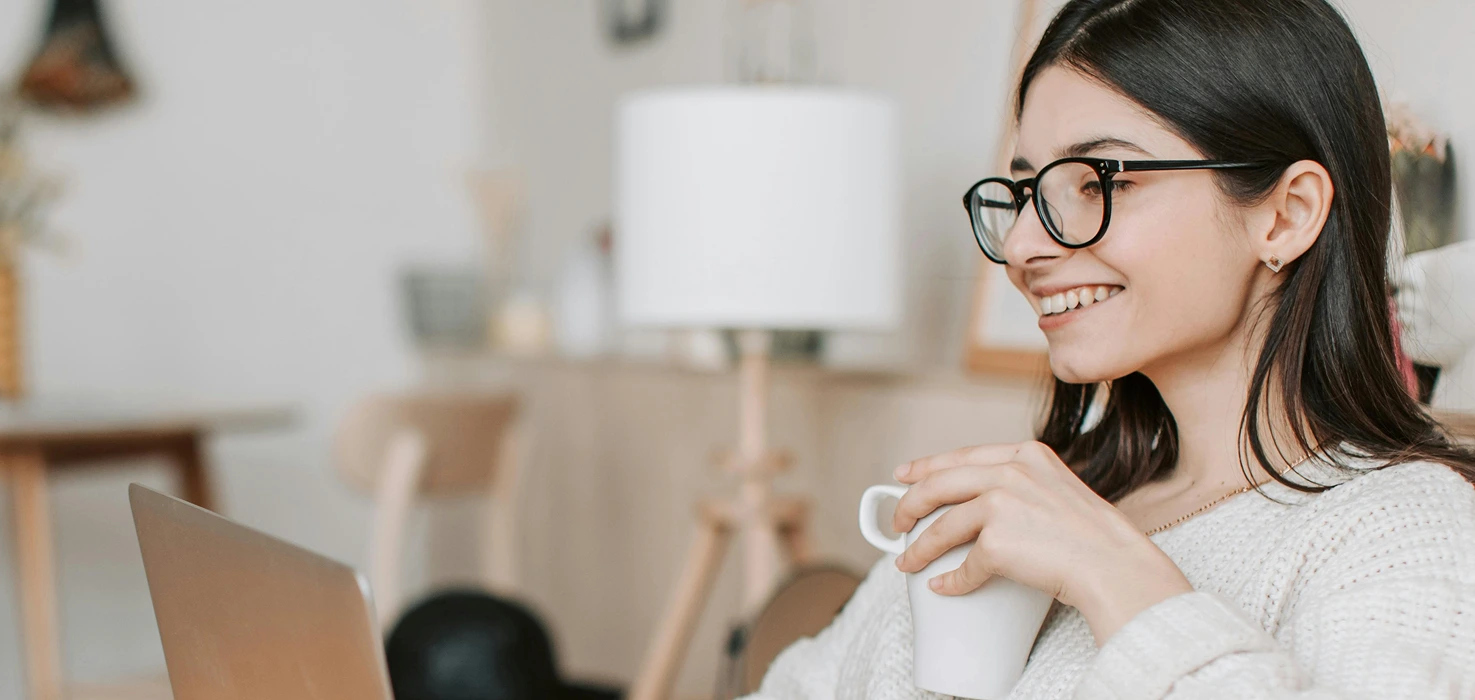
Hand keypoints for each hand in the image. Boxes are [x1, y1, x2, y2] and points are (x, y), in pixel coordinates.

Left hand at [892, 441, 1193, 641]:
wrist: (1116, 566)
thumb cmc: (1095, 538)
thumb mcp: (1059, 489)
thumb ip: (1025, 485)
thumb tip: (982, 504)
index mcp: (1026, 454)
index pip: (962, 455)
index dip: (927, 466)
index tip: (903, 475)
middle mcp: (1011, 471)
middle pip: (939, 484)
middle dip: (909, 504)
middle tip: (897, 523)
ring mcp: (1002, 503)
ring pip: (942, 526)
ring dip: (918, 548)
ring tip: (907, 562)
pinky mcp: (997, 541)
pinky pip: (963, 566)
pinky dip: (950, 580)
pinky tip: (944, 587)